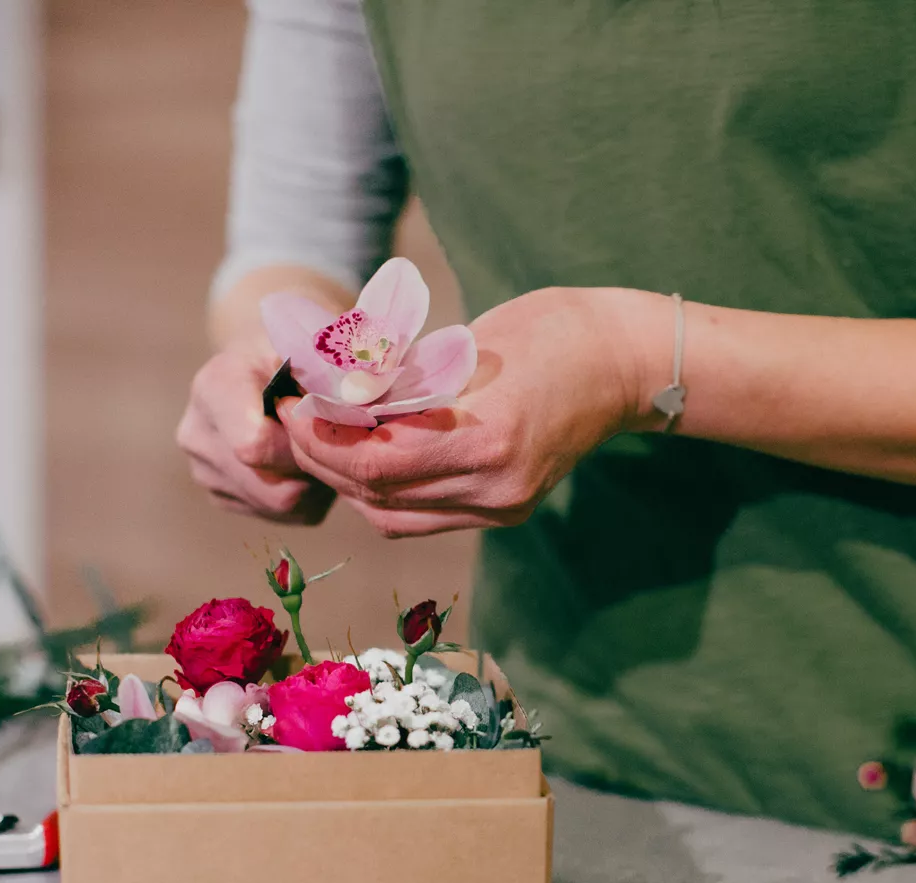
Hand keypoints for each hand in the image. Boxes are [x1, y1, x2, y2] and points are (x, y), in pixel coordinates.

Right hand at [176, 341, 335, 523]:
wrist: (263, 366)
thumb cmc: (294, 354)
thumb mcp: (311, 346)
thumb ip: (329, 373)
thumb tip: (355, 406)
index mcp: (214, 387)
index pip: (255, 446)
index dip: (304, 442)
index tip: (325, 419)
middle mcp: (197, 434)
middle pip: (273, 485)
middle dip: (313, 466)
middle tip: (335, 438)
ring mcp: (206, 473)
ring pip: (281, 504)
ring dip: (312, 481)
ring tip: (318, 445)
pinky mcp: (223, 498)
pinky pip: (282, 514)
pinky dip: (306, 495)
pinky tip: (305, 462)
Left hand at [280, 287, 661, 537]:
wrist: (624, 362)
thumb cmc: (548, 331)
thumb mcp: (468, 345)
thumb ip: (402, 381)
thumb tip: (331, 394)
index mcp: (487, 436)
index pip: (375, 460)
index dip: (321, 439)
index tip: (291, 405)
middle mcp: (495, 486)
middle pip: (376, 493)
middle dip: (323, 458)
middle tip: (293, 420)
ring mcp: (503, 505)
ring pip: (390, 514)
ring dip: (347, 480)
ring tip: (323, 437)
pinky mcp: (506, 510)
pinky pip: (421, 517)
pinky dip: (384, 492)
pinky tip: (369, 458)